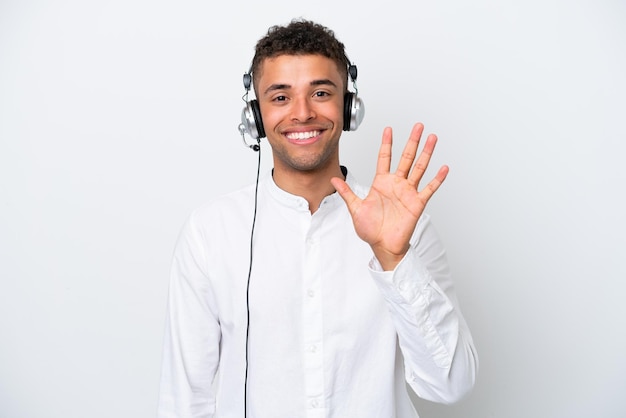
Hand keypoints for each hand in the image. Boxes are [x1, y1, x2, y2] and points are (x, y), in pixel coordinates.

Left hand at [331, 123, 448, 270]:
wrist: (383, 245)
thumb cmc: (371, 229)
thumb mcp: (355, 209)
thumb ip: (347, 193)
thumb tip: (334, 179)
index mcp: (381, 183)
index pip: (385, 157)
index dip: (387, 143)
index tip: (389, 129)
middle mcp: (396, 184)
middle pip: (406, 157)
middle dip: (412, 141)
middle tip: (418, 126)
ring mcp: (408, 192)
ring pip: (419, 168)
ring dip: (426, 153)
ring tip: (432, 138)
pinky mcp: (417, 203)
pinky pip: (429, 188)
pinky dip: (437, 179)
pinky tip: (443, 168)